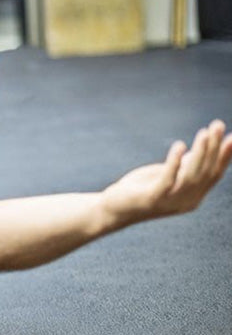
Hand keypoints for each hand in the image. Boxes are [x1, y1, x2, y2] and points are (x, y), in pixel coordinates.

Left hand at [101, 120, 231, 225]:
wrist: (113, 210)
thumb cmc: (140, 190)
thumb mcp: (166, 176)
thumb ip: (184, 167)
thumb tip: (202, 149)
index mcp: (193, 196)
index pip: (214, 175)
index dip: (225, 156)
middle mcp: (186, 201)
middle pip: (205, 173)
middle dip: (214, 148)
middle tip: (218, 125)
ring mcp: (169, 201)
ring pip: (191, 176)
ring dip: (199, 152)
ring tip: (204, 133)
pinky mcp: (152, 198)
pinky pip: (167, 180)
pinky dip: (175, 162)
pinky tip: (180, 145)